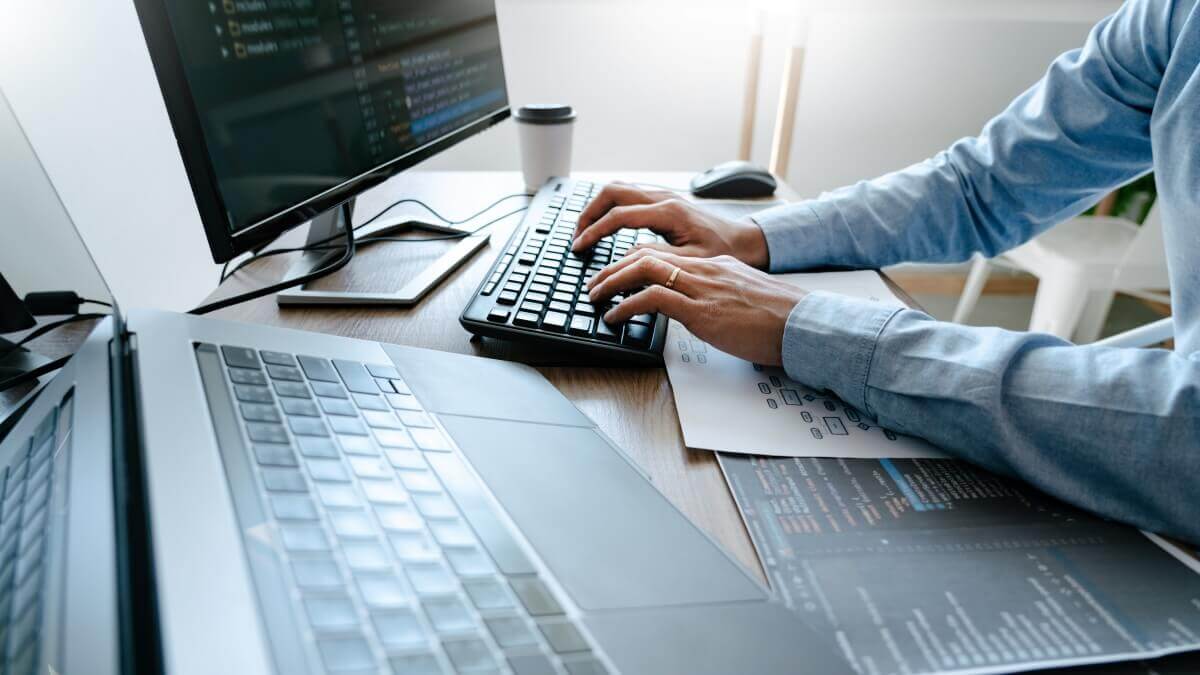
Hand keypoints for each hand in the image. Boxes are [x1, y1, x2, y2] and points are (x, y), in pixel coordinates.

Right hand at [573, 183, 769, 268]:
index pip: (618, 217)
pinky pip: (629, 196)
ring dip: (597, 207)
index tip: (579, 247)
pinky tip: (606, 225)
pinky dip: (611, 207)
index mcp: (668, 213)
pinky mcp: (664, 201)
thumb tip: (627, 256)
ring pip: (619, 190)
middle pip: (612, 192)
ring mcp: (663, 196)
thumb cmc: (723, 253)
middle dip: (588, 213)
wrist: (744, 242)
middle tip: (576, 236)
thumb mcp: (691, 262)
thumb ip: (658, 258)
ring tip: (585, 230)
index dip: (594, 232)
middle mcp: (664, 198)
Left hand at [587, 249, 806, 365]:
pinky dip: (625, 306)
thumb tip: (699, 310)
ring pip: (642, 269)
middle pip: (644, 254)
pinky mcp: (700, 310)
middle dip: (612, 268)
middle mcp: (703, 270)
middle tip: (593, 284)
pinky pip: (652, 298)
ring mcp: (700, 287)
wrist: (801, 325)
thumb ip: (717, 297)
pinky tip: (614, 317)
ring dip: (611, 282)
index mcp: (712, 266)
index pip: (661, 253)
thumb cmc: (777, 319)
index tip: (614, 274)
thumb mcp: (741, 299)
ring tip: (595, 298)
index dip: (631, 261)